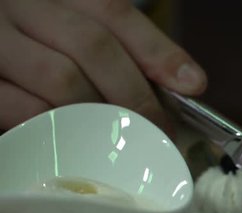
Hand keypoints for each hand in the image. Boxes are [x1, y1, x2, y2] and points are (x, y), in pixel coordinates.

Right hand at [0, 0, 206, 131]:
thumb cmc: (32, 52)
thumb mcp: (67, 35)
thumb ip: (115, 51)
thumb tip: (181, 84)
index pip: (114, 12)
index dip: (157, 50)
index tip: (192, 84)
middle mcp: (22, 6)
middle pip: (93, 45)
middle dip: (136, 94)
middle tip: (160, 131)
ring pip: (62, 79)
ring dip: (102, 117)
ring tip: (124, 142)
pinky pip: (23, 109)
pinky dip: (59, 129)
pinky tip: (77, 142)